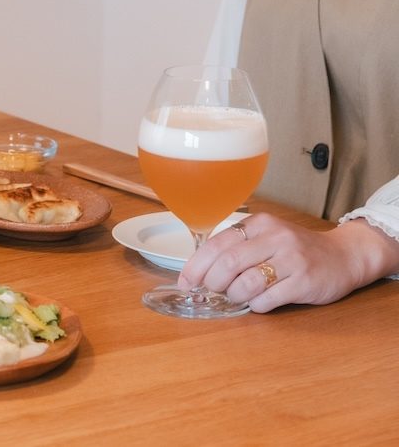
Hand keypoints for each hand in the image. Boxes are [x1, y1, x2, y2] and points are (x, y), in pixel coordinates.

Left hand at [178, 214, 398, 312]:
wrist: (344, 255)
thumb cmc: (295, 250)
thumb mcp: (266, 238)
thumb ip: (236, 248)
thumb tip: (199, 272)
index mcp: (259, 224)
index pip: (217, 244)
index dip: (196, 266)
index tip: (186, 282)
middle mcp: (274, 237)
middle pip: (228, 263)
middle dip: (212, 282)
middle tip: (212, 292)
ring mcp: (291, 259)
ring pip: (246, 282)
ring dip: (234, 296)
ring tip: (237, 297)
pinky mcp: (305, 281)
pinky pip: (268, 298)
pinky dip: (256, 305)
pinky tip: (258, 302)